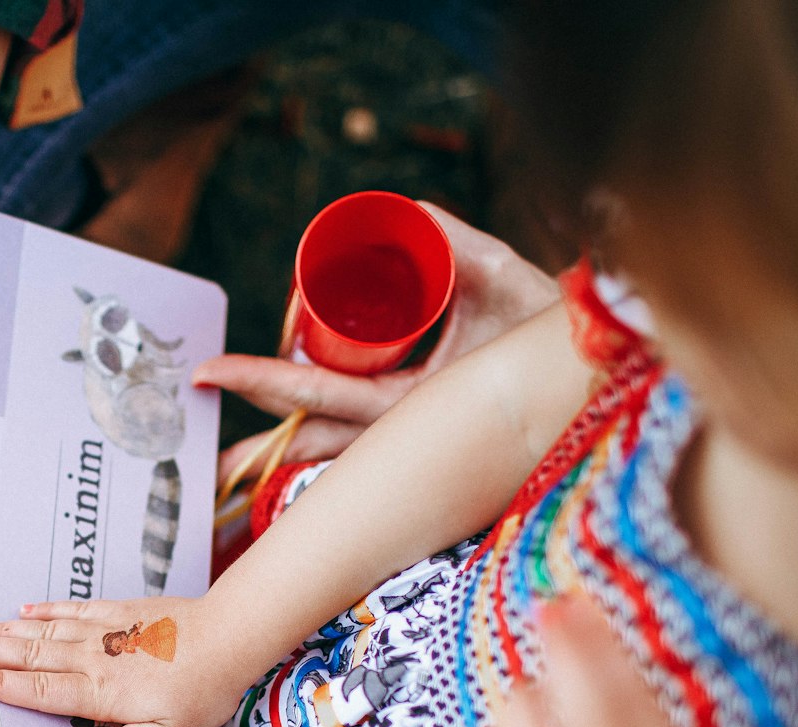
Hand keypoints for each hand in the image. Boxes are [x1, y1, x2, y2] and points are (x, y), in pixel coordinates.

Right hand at [0, 596, 249, 726]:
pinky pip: (73, 608)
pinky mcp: (119, 612)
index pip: (40, 690)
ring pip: (44, 629)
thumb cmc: (204, 690)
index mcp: (102, 692)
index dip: (1, 686)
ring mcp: (105, 631)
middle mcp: (95, 658)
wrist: (231, 635)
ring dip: (4, 629)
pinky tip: (24, 609)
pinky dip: (45, 609)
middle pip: (30, 654)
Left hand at [208, 205, 561, 486]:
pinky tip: (286, 433)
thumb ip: (460, 242)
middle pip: (309, 430)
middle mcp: (404, 431)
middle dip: (254, 434)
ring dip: (283, 438)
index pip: (318, 394)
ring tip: (231, 438)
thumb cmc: (548, 333)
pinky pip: (358, 437)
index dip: (262, 381)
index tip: (210, 371)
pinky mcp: (417, 433)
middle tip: (202, 412)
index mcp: (414, 405)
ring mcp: (408, 439)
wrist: (595, 373)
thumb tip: (410, 213)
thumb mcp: (505, 279)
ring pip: (331, 443)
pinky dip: (321, 436)